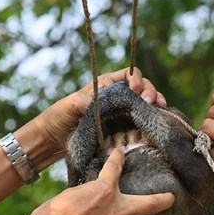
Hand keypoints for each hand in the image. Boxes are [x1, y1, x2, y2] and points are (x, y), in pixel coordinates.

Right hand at [24, 148, 174, 214]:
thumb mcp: (68, 195)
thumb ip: (89, 193)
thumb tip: (94, 194)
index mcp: (103, 191)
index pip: (115, 169)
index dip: (118, 159)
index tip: (121, 154)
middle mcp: (116, 211)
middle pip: (149, 204)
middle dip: (163, 200)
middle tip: (171, 198)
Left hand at [37, 67, 166, 157]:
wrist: (52, 140)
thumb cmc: (58, 118)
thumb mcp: (71, 105)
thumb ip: (86, 102)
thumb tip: (100, 105)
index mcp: (105, 85)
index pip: (129, 74)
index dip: (137, 79)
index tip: (136, 91)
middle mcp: (115, 97)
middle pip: (141, 87)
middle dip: (150, 91)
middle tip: (152, 102)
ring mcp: (119, 113)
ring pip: (144, 104)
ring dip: (155, 104)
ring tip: (161, 109)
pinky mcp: (120, 128)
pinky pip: (139, 121)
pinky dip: (150, 120)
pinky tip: (156, 122)